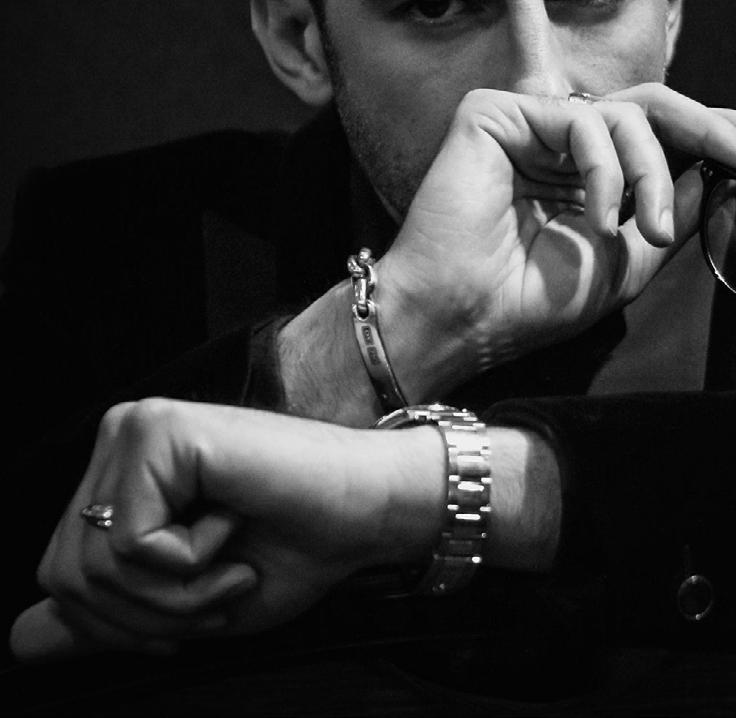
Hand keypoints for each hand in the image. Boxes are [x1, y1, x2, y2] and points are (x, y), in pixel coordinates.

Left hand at [10, 399, 444, 660]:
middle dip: (147, 615)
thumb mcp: (185, 604)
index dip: (125, 622)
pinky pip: (131, 541)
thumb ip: (106, 615)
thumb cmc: (294, 551)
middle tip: (223, 584)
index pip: (60, 576)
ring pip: (93, 565)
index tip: (202, 603)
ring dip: (176, 595)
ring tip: (233, 560)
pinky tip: (236, 522)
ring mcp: (138, 427)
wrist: (366, 514)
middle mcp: (121, 438)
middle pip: (65, 575)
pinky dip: (189, 563)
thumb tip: (17, 642)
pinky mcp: (162, 431)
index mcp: (123, 474)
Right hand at [380, 84, 735, 391]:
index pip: (654, 139)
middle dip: (712, 126)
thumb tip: (704, 177)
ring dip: (652, 173)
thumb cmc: (531, 301)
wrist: (464, 317)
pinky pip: (581, 121)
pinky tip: (601, 218)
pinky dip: (606, 170)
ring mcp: (527, 126)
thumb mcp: (623, 264)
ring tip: (651, 230)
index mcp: (583, 176)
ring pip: (624, 116)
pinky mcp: (496, 114)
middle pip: (649, 109)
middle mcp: (558, 145)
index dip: (712, 135)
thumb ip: (663, 217)